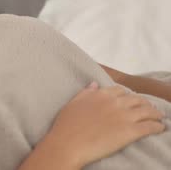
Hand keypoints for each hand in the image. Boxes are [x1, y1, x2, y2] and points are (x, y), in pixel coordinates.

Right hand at [45, 82, 165, 167]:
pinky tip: (160, 128)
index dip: (128, 95)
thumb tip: (94, 84)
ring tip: (158, 117)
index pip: (121, 90)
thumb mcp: (73, 103)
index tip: (130, 100)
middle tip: (148, 109)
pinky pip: (150, 126)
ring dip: (155, 113)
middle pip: (137, 99)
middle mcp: (115, 102)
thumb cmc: (66, 125)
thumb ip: (85, 92)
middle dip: (144, 103)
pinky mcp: (130, 131)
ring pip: (147, 111)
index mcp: (101, 95)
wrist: (68, 143)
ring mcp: (124, 116)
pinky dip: (157, 126)